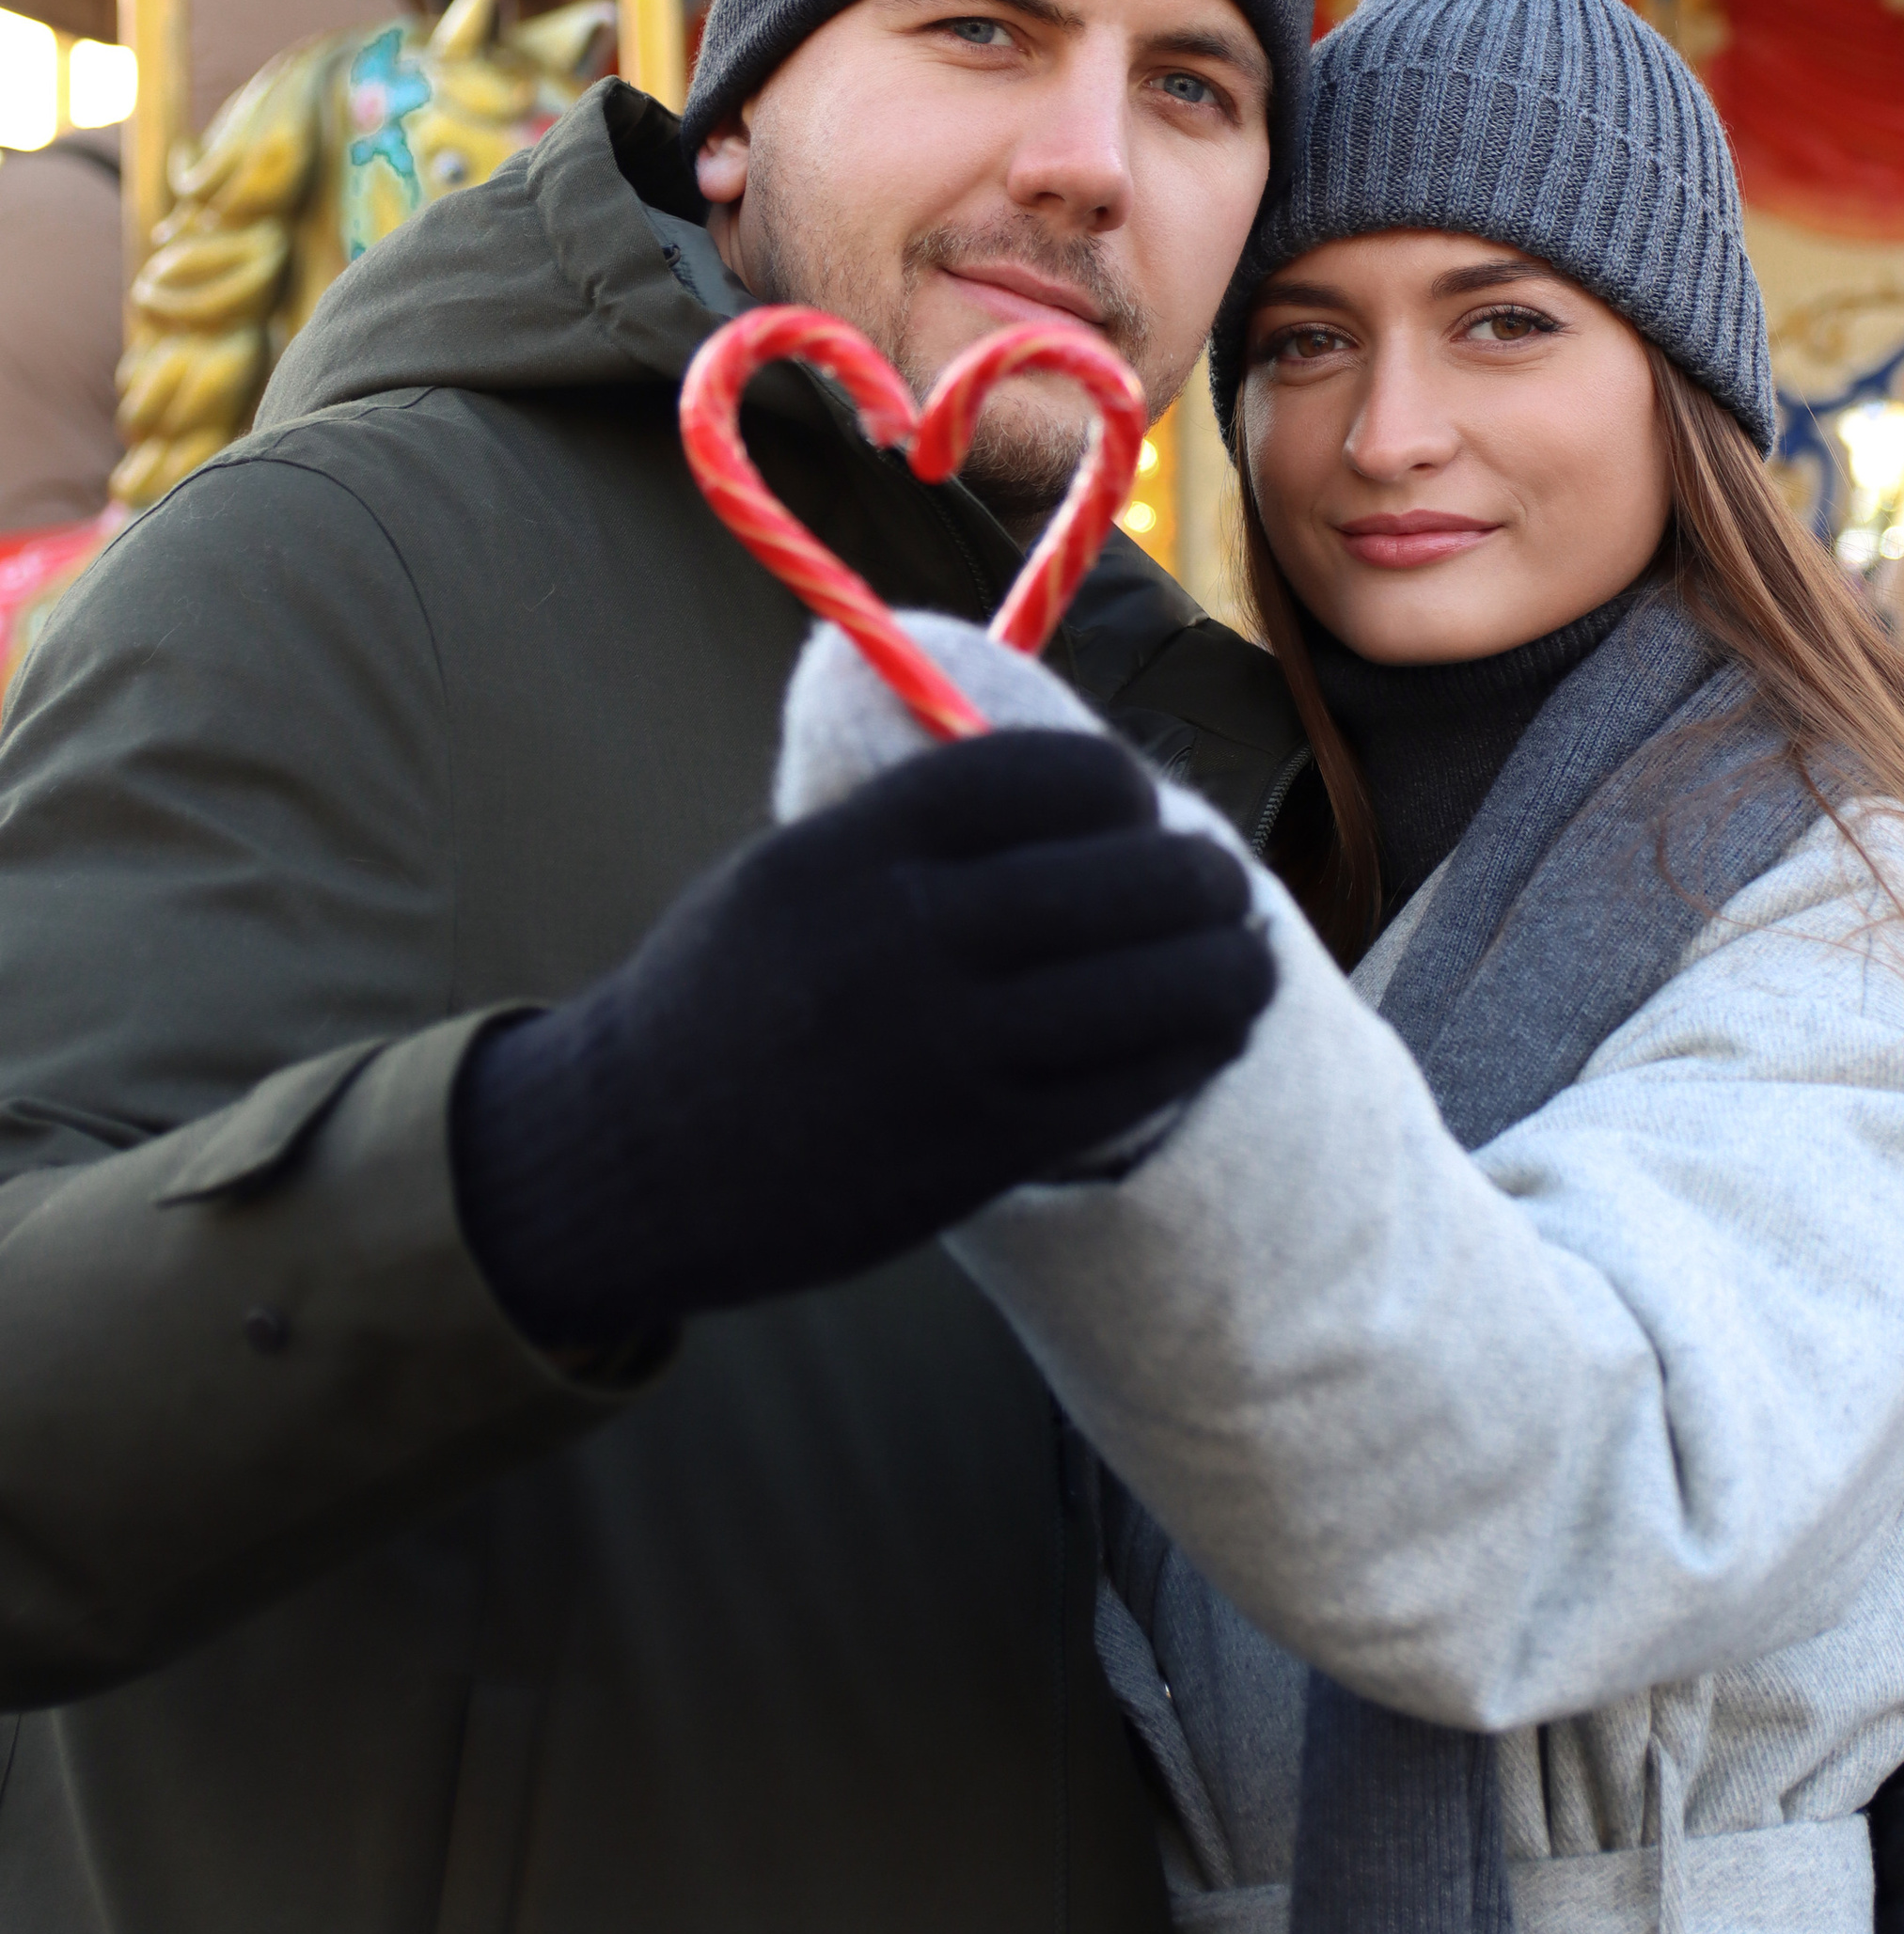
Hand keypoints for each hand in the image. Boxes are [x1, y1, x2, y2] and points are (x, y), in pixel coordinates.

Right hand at [452, 730, 1273, 1344]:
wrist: (628, 1158)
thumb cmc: (721, 999)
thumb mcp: (789, 870)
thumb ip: (909, 825)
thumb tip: (1067, 790)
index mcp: (858, 845)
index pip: (1047, 775)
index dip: (1118, 787)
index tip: (1137, 808)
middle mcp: (910, 935)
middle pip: (1127, 875)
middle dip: (1203, 877)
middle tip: (1222, 887)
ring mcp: (950, 1047)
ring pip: (1156, 984)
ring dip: (1229, 967)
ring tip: (1246, 961)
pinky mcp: (978, 1145)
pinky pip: (1133, 1082)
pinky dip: (1193, 1049)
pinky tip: (1210, 1035)